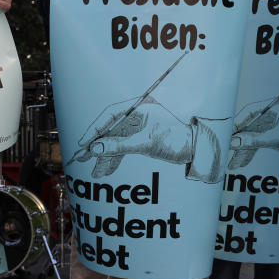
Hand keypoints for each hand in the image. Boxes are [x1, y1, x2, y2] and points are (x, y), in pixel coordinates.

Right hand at [79, 103, 222, 181]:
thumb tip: (96, 148)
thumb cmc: (178, 140)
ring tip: (95, 172)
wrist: (197, 150)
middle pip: (110, 129)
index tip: (83, 143)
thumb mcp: (146, 143)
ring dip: (105, 157)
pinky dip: (115, 159)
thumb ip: (119, 146)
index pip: (110, 114)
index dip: (94, 128)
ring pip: (115, 141)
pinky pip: (123, 148)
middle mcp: (137, 114)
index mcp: (140, 106)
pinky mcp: (141, 139)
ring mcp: (138, 127)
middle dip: (97, 146)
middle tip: (81, 158)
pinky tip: (105, 170)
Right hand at [229, 104, 278, 176]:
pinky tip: (240, 163)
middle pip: (247, 125)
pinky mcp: (271, 134)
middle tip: (225, 150)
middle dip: (237, 141)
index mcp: (275, 105)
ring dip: (242, 150)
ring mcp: (270, 124)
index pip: (249, 111)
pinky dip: (249, 152)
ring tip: (232, 163)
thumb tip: (234, 142)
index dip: (236, 123)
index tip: (226, 134)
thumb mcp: (278, 139)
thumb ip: (254, 140)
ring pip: (251, 136)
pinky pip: (256, 142)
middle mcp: (271, 113)